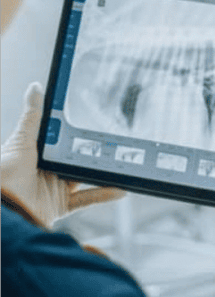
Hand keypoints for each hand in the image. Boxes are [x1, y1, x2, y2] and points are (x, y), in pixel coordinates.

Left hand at [1, 83, 123, 228]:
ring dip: (103, 172)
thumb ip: (33, 117)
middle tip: (114, 140)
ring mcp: (54, 189)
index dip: (75, 131)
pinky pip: (86, 199)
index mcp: (36, 154)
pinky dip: (103, 194)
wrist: (3, 209)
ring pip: (84, 178)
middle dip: (94, 151)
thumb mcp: (21, 141)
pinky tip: (119, 188)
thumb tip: (35, 87)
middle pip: (75, 158)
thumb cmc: (4, 175)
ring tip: (121, 161)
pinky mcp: (60, 205)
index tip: (93, 121)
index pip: (60, 139)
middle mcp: (46, 170)